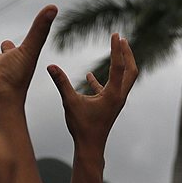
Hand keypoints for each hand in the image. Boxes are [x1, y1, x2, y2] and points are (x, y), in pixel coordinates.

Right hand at [47, 33, 137, 148]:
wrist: (90, 147)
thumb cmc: (82, 127)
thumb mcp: (70, 102)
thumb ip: (61, 83)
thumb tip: (50, 66)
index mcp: (113, 94)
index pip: (118, 67)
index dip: (117, 49)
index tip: (116, 35)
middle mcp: (119, 96)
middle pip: (131, 70)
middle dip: (127, 54)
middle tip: (122, 39)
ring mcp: (116, 100)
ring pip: (124, 78)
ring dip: (120, 64)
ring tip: (116, 50)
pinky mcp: (110, 105)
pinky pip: (109, 88)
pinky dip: (103, 79)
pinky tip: (88, 76)